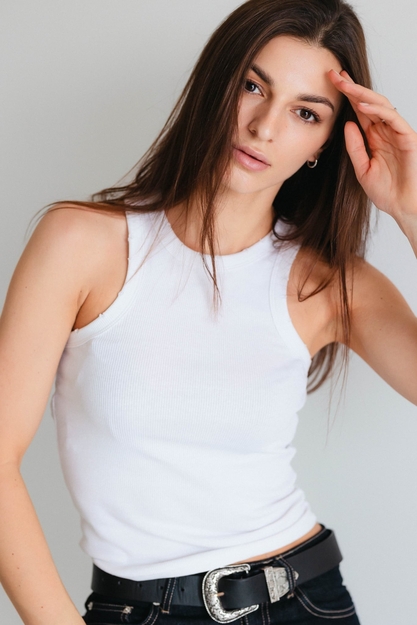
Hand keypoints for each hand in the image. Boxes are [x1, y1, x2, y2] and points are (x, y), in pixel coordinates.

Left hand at [329, 69, 416, 226]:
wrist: (403, 207)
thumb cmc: (387, 192)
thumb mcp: (362, 169)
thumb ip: (355, 147)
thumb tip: (347, 124)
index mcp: (375, 138)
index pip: (360, 111)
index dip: (347, 97)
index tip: (332, 83)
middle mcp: (386, 132)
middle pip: (368, 103)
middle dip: (352, 88)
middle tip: (334, 74)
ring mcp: (397, 133)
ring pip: (380, 106)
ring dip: (362, 94)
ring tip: (345, 84)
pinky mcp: (407, 137)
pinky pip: (392, 118)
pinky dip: (377, 110)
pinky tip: (361, 105)